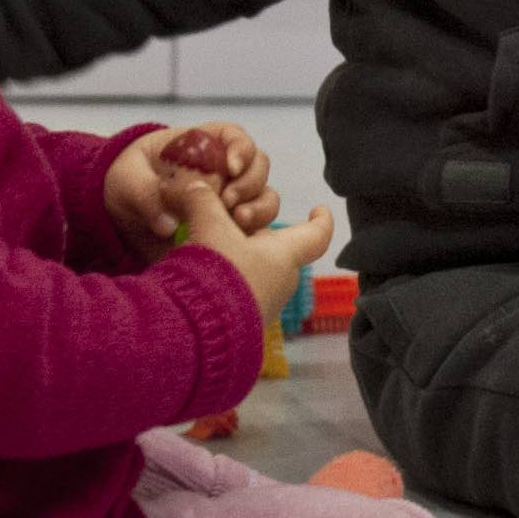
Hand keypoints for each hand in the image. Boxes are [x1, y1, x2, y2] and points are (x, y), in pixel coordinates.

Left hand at [107, 123, 278, 247]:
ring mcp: (231, 201)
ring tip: (238, 222)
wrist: (118, 217)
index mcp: (204, 145)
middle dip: (249, 184)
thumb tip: (169, 225)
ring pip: (265, 199)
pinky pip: (257, 230)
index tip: (231, 167)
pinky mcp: (230, 229)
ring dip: (258, 210)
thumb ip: (144, 194)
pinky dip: (254, 235)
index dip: (241, 149)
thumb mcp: (126, 179)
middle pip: (258, 168)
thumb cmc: (125, 182)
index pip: (235, 138)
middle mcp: (225, 171)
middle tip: (227, 202)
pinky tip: (238, 244)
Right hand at [161, 173, 334, 332]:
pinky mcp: (239, 322)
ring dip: (238, 254)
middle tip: (233, 217)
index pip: (317, 235)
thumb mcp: (209, 227)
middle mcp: (282, 281)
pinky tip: (200, 271)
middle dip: (259, 233)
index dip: (321, 219)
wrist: (197, 331)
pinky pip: (237, 290)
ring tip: (208, 241)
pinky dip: (225, 276)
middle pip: (278, 249)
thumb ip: (204, 202)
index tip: (319, 208)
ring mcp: (262, 305)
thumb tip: (197, 186)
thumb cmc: (218, 273)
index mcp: (286, 256)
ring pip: (256, 269)